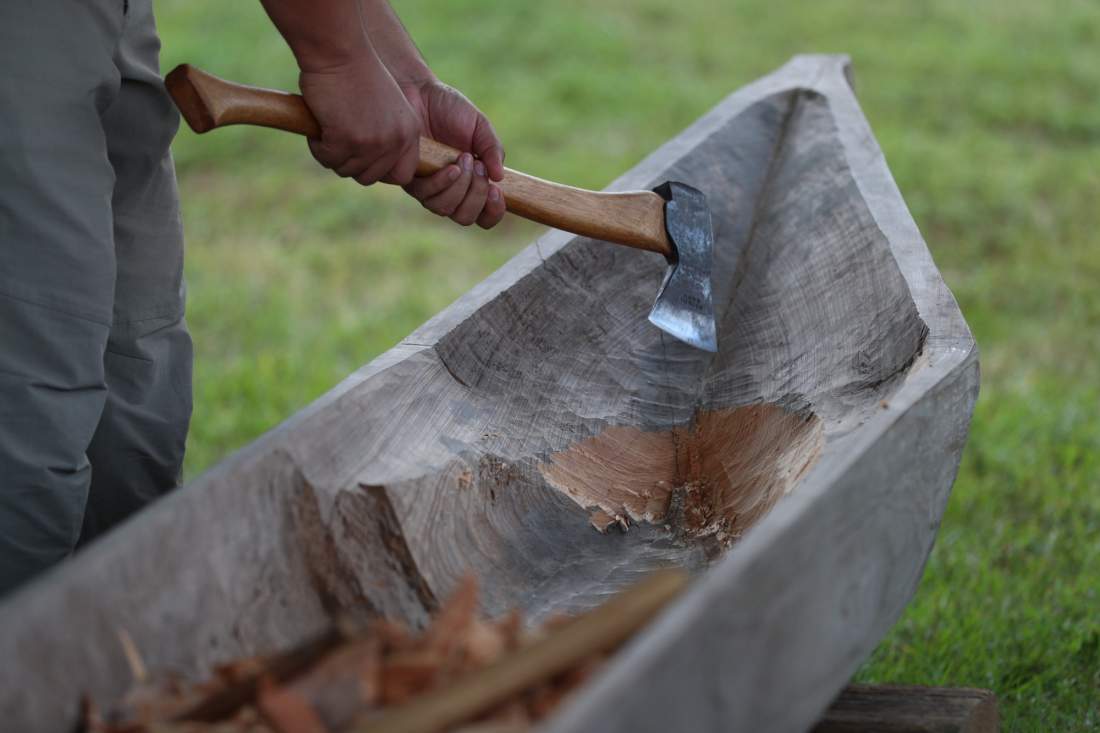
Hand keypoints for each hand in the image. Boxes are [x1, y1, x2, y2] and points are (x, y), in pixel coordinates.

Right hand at [299, 53, 421, 186]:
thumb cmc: (356, 73)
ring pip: (346, 170)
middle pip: (370, 177)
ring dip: (332, 153)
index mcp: (410, 131)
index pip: (403, 175)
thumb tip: (370, 169)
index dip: (380, 171)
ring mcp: (373, 143)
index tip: (363, 156)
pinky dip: (318, 145)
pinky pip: (328, 159)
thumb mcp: (386, 108)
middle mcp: (396, 140)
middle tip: (337, 138)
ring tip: (328, 126)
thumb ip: (386, 135)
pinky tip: (320, 122)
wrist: (340, 51)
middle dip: (350, 162)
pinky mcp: (348, 141)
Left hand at [400, 80, 506, 228]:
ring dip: (461, 188)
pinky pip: (428, 196)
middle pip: (464, 218)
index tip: (497, 192)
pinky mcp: (410, 180)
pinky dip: (444, 182)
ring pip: (445, 209)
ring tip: (465, 159)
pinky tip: (451, 165)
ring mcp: (428, 187)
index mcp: (471, 181)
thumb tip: (500, 177)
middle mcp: (449, 190)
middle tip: (480, 169)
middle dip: (477, 197)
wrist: (417, 91)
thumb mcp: (479, 126)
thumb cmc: (449, 108)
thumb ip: (493, 150)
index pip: (484, 214)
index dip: (493, 212)